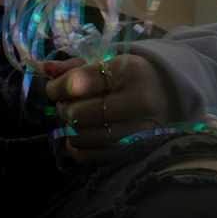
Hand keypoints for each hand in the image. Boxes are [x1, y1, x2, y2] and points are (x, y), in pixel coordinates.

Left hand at [44, 52, 179, 164]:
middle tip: (64, 104)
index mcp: (130, 70)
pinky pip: (94, 156)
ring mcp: (139, 129)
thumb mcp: (109, 61)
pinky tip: (79, 137)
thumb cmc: (133, 74)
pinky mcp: (135, 150)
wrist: (170, 94)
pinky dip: (78, 149)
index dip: (59, 86)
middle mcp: (137, 100)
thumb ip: (76, 66)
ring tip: (72, 119)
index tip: (54, 88)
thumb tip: (46, 69)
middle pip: (81, 112)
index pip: (82, 81)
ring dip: (69, 130)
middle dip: (63, 109)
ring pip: (85, 137)